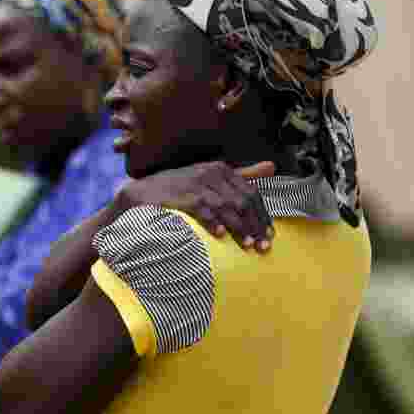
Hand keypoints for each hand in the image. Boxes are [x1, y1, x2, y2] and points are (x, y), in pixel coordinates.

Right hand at [112, 161, 275, 251]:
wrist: (141, 193)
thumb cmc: (179, 188)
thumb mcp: (210, 178)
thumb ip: (241, 174)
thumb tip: (272, 166)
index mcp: (221, 169)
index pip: (251, 193)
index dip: (263, 215)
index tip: (270, 236)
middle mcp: (210, 173)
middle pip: (242, 201)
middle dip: (255, 225)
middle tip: (263, 247)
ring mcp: (195, 184)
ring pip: (227, 207)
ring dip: (239, 228)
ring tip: (248, 245)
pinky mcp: (181, 196)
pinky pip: (202, 210)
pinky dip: (213, 222)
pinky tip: (221, 235)